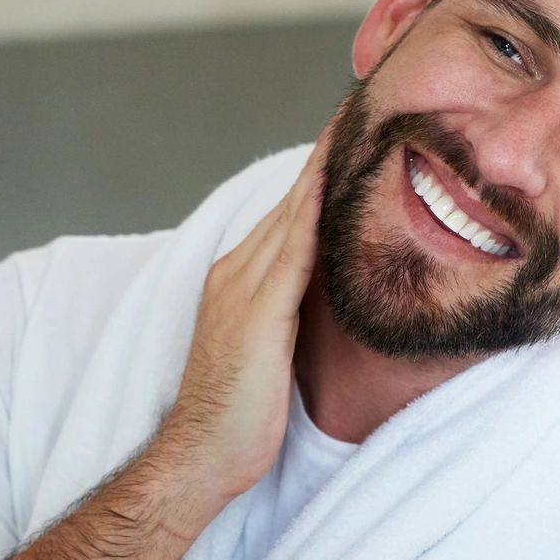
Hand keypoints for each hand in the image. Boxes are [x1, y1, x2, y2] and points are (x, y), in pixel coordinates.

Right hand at [159, 137, 326, 503]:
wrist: (200, 455)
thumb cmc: (237, 418)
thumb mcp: (268, 351)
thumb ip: (288, 314)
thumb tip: (323, 297)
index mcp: (236, 281)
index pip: (287, 215)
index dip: (318, 173)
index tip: (348, 134)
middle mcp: (234, 274)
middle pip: (290, 202)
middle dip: (324, 153)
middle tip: (358, 104)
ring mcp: (242, 291)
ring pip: (292, 216)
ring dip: (323, 168)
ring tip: (352, 124)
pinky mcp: (258, 315)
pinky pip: (291, 254)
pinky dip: (312, 214)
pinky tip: (332, 184)